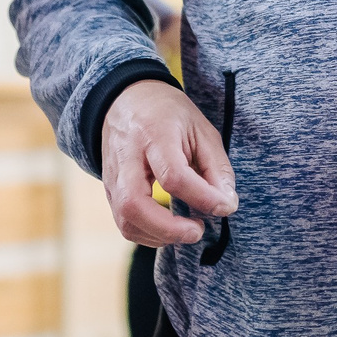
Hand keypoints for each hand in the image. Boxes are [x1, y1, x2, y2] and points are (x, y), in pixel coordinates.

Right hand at [102, 80, 236, 246]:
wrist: (127, 100)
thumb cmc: (169, 115)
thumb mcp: (202, 130)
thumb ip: (217, 169)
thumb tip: (226, 206)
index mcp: (153, 134)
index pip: (172, 175)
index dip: (202, 197)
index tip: (224, 207)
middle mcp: (126, 157)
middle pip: (134, 204)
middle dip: (168, 229)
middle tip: (198, 231)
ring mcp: (112, 176)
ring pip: (125, 220)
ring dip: (159, 236)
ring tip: (188, 229)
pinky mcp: (109, 191)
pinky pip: (125, 223)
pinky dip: (149, 234)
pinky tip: (171, 228)